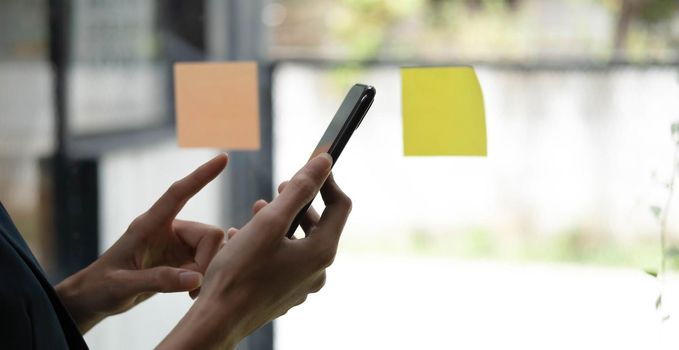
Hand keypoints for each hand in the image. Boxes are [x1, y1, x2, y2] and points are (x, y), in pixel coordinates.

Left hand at [56, 154, 227, 332]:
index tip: (222, 158)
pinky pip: (208, 262)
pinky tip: (189, 292)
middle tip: (190, 288)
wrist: (95, 298)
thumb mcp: (123, 286)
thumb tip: (196, 278)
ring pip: (212, 250)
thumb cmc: (101, 287)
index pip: (178, 193)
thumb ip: (159, 281)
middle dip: (206, 261)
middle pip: (209, 234)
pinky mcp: (182, 258)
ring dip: (205, 272)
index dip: (201, 176)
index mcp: (149, 225)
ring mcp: (177, 244)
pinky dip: (204, 279)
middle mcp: (168, 229)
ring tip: (188, 293)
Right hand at [159, 153, 351, 348]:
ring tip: (256, 211)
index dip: (327, 182)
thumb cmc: (240, 272)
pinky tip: (242, 238)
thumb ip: (299, 189)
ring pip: (297, 243)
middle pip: (318, 225)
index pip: (340, 207)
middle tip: (276, 190)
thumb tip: (325, 162)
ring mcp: (300, 285)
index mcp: (320, 252)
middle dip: (297, 203)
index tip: (310, 165)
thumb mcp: (269, 222)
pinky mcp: (283, 294)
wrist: (217, 320)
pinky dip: (269, 244)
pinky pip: (282, 261)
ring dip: (280, 222)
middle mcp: (316, 272)